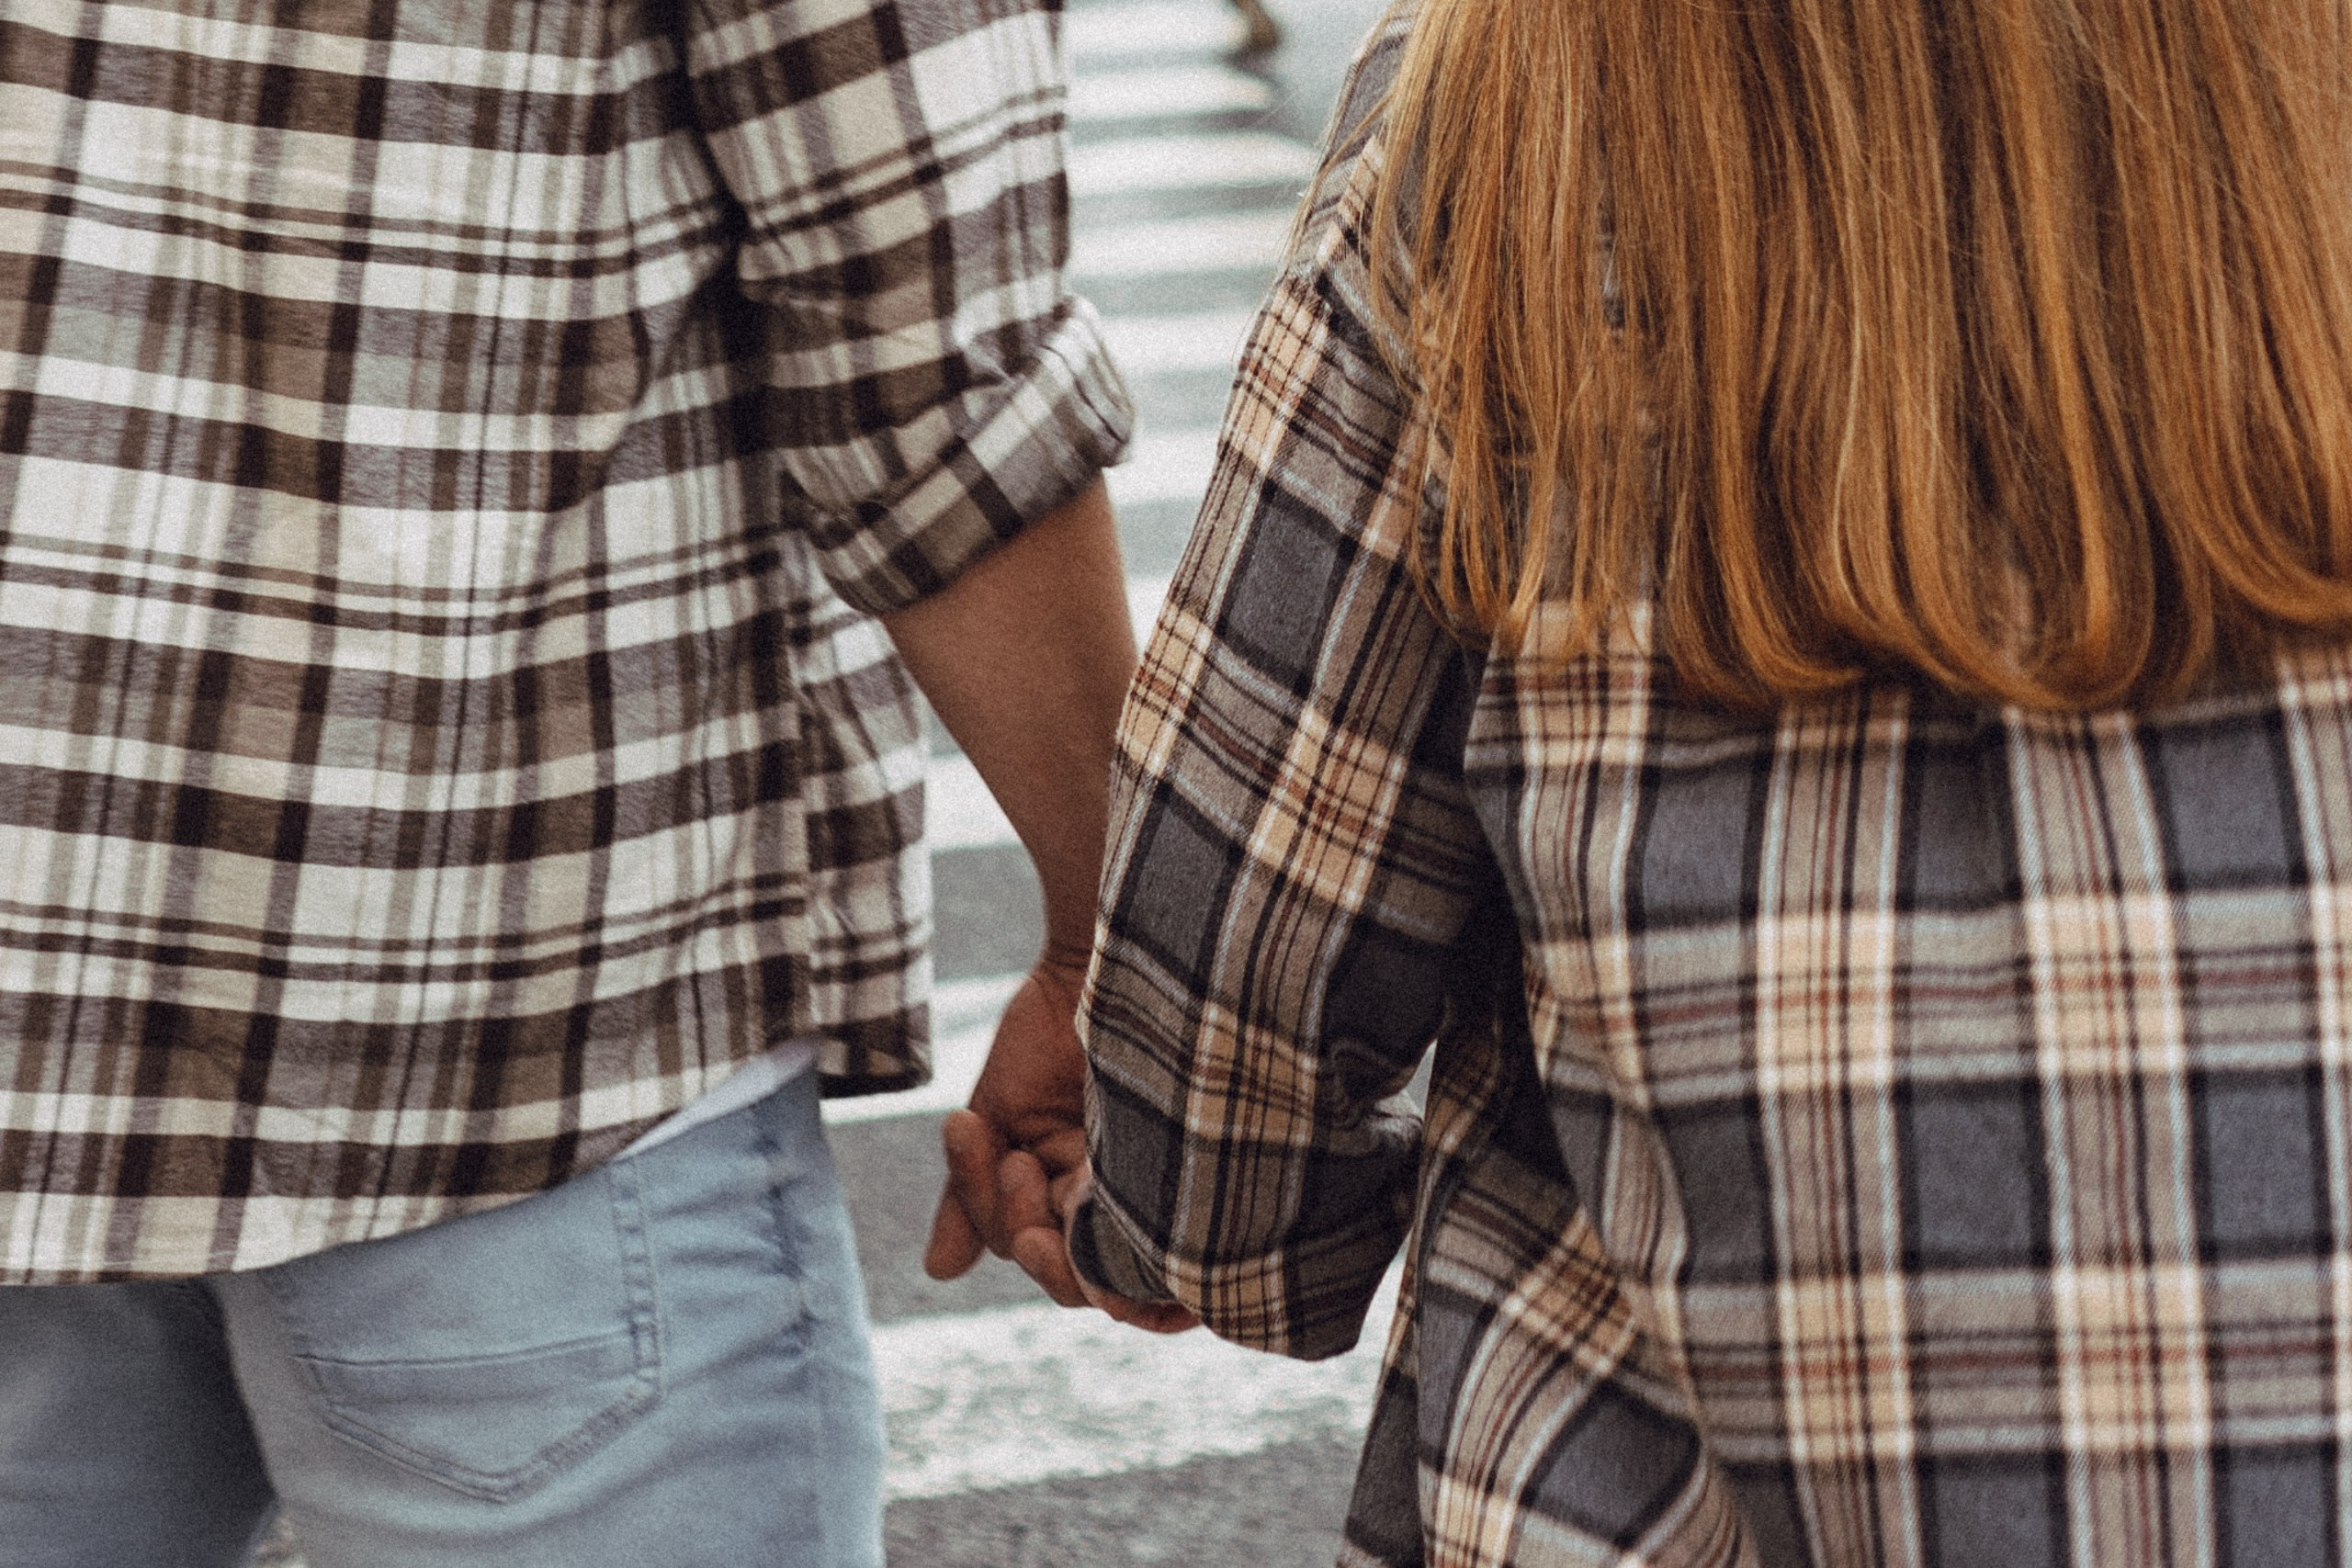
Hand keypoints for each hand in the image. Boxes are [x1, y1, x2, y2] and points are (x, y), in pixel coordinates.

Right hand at [921, 953, 1197, 1331]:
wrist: (1103, 963)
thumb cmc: (1055, 1027)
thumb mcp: (999, 1115)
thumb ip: (970, 1197)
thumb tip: (938, 1272)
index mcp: (1074, 1198)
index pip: (1029, 1244)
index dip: (991, 1209)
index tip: (967, 1123)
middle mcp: (1119, 1209)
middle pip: (1068, 1275)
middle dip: (1020, 1227)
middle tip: (1012, 1163)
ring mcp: (1159, 1201)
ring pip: (1105, 1278)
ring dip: (1054, 1242)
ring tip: (1025, 1165)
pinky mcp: (1197, 1185)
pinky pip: (1168, 1266)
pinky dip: (1132, 1273)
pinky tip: (1087, 1219)